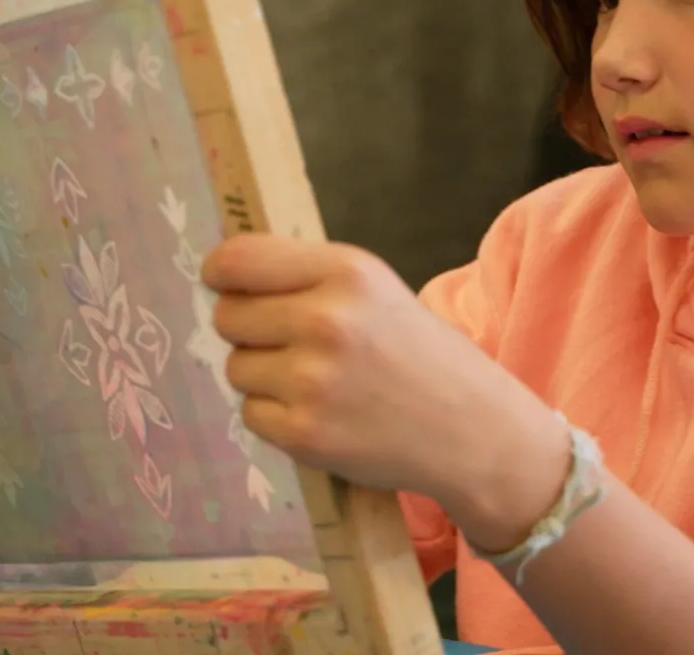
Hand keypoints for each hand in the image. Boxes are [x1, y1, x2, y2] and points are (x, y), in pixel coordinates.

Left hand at [203, 233, 569, 548]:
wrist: (474, 431)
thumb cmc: (418, 353)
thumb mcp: (375, 289)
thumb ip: (306, 275)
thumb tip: (222, 274)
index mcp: (346, 271)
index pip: (238, 260)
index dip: (219, 273)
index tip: (222, 283)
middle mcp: (326, 321)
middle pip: (227, 316)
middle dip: (249, 330)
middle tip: (291, 343)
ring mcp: (314, 381)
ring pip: (236, 368)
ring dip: (264, 377)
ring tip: (317, 383)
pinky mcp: (305, 433)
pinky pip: (251, 414)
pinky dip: (276, 418)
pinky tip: (322, 414)